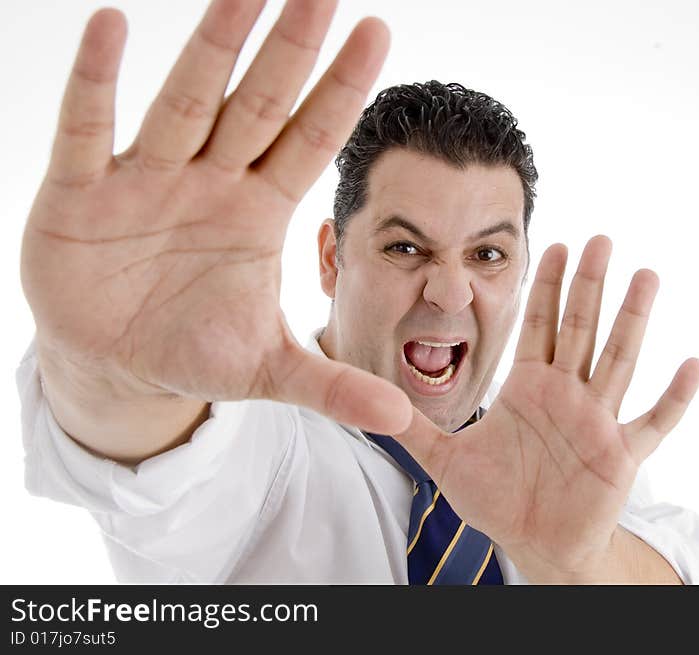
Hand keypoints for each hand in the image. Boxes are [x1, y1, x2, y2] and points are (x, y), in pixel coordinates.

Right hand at [21, 0, 410, 437]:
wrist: (120, 363)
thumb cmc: (197, 349)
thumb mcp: (270, 370)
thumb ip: (333, 386)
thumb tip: (402, 420)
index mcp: (258, 212)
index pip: (310, 141)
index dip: (342, 92)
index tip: (377, 34)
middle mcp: (210, 181)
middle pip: (256, 105)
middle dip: (288, 50)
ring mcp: (146, 180)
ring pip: (184, 104)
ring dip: (211, 48)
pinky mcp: (81, 195)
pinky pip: (88, 131)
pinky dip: (95, 86)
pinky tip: (111, 28)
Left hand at [395, 236, 698, 581]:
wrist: (533, 542)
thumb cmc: (497, 498)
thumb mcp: (446, 460)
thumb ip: (414, 428)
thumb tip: (375, 403)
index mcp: (529, 386)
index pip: (538, 325)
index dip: (545, 287)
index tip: (553, 244)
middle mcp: (566, 394)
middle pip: (579, 328)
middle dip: (588, 284)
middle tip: (600, 238)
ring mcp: (597, 421)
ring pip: (617, 361)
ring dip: (632, 321)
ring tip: (646, 276)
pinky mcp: (620, 455)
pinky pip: (653, 422)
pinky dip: (673, 398)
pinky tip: (692, 364)